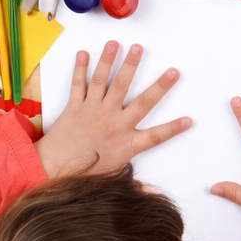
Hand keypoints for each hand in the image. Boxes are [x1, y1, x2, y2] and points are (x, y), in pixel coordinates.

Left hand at [35, 42, 190, 177]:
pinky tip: (85, 53)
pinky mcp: (75, 108)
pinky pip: (78, 85)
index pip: (156, 135)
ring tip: (120, 44)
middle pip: (139, 100)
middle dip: (157, 84)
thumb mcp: (113, 179)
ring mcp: (93, 112)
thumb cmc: (83, 174)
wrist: (51, 170)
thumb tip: (155, 196)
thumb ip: (135, 186)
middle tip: (170, 68)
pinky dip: (80, 68)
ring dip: (114, 62)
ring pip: (107, 83)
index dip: (173, 129)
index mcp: (124, 143)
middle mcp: (113, 123)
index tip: (189, 120)